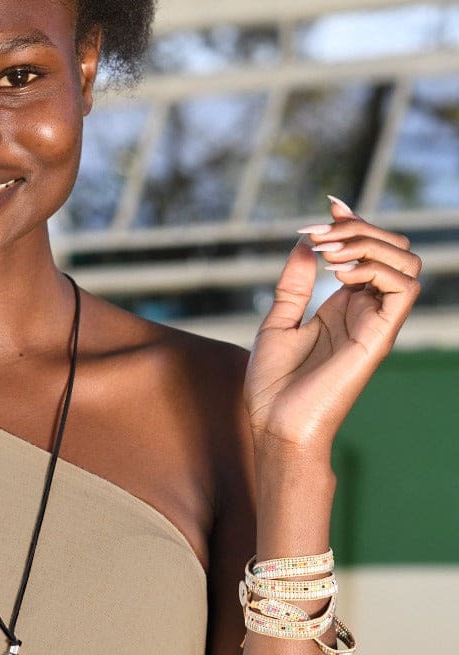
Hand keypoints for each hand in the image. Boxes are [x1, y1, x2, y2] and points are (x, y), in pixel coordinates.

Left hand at [244, 196, 421, 458]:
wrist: (275, 425)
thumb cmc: (273, 386)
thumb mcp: (277, 323)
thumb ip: (294, 285)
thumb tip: (306, 244)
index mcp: (343, 306)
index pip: (366, 252)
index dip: (353, 222)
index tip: (327, 204)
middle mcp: (365, 311)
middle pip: (391, 248)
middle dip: (358, 227)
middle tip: (317, 232)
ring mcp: (375, 323)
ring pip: (405, 261)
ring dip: (368, 243)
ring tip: (328, 252)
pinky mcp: (380, 337)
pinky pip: (404, 288)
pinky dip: (377, 267)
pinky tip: (340, 273)